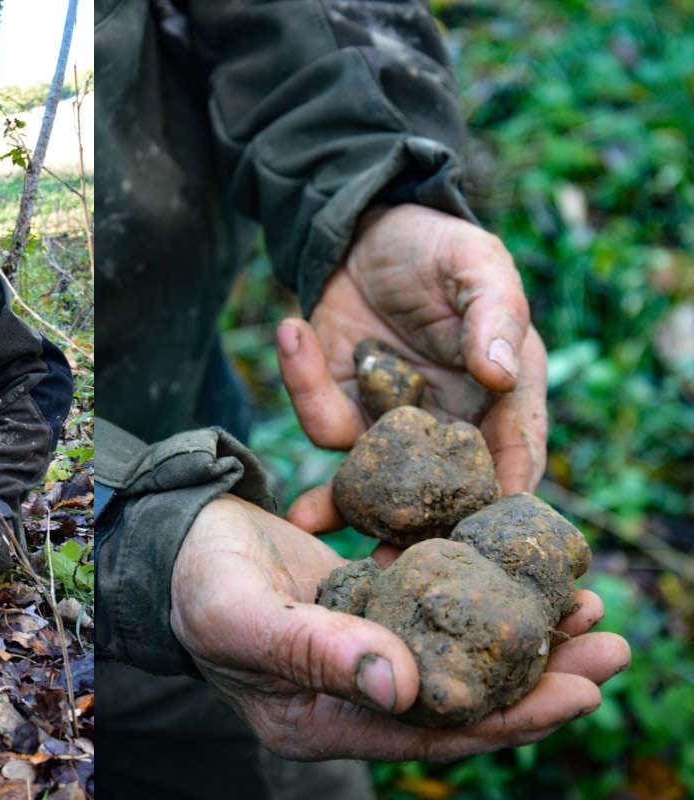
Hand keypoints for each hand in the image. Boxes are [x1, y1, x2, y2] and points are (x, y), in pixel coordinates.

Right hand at [171, 494, 629, 761]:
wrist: (172, 539)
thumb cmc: (195, 582)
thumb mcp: (244, 616)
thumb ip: (316, 652)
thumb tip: (403, 686)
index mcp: (320, 720)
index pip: (429, 735)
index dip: (508, 719)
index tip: (579, 693)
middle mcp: (350, 695)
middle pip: (459, 699)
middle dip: (539, 679)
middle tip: (612, 648)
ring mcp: (360, 649)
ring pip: (454, 652)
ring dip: (519, 633)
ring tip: (586, 610)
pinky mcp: (364, 604)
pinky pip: (433, 607)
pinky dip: (477, 592)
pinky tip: (517, 569)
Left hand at [279, 204, 547, 526]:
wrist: (370, 231)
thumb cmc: (440, 248)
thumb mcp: (478, 266)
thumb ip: (494, 316)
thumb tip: (500, 376)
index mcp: (500, 401)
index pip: (512, 465)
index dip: (497, 506)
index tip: (474, 541)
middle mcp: (446, 425)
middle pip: (435, 497)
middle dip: (406, 534)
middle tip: (380, 565)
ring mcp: (387, 423)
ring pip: (365, 479)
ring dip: (334, 500)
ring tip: (306, 515)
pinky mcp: (338, 403)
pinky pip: (319, 417)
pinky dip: (300, 381)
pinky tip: (290, 330)